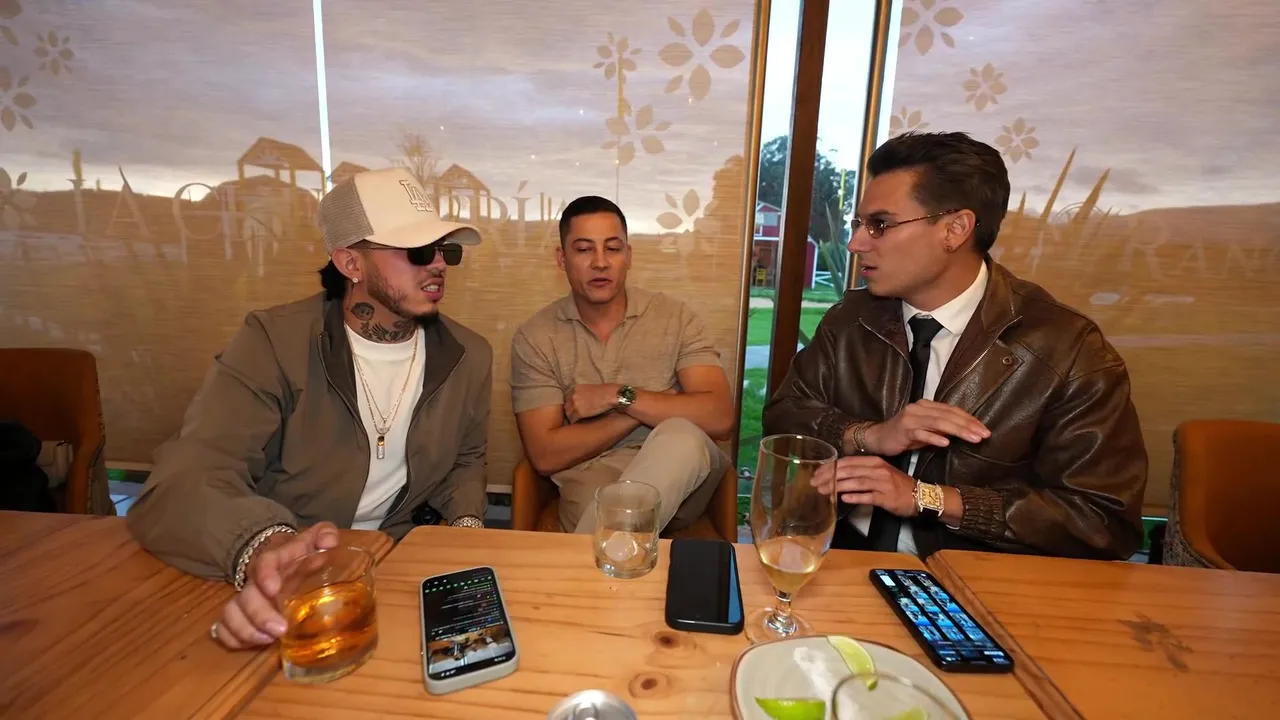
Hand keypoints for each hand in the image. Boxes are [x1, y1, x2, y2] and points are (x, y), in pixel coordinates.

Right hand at [212, 522, 339, 649]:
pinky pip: (223, 628)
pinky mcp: (241, 615)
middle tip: (280, 629)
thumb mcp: (315, 540)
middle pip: (246, 597)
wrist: (282, 558)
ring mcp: (246, 599)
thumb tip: (329, 542)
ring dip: (245, 630)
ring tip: (269, 640)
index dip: (265, 575)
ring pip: (230, 613)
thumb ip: (325, 534)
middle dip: (258, 615)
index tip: (273, 589)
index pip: (264, 562)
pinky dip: (232, 638)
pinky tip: (252, 645)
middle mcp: (256, 580)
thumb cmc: (302, 552)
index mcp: (275, 560)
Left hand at [564, 383, 620, 422]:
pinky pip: (573, 420)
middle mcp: (573, 395)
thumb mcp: (594, 389)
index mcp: (577, 388)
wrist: (613, 395)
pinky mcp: (578, 412)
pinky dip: (577, 422)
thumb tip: (587, 399)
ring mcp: (575, 404)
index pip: (570, 399)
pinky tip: (583, 422)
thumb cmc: (608, 391)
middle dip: (572, 411)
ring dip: (574, 417)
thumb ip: (587, 394)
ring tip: (581, 420)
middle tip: (579, 415)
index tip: (579, 408)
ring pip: (569, 414)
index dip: (574, 405)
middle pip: (567, 406)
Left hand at [812, 456, 918, 516]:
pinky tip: (843, 498)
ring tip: (823, 491)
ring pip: (855, 482)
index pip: (847, 462)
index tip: (817, 473)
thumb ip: (861, 471)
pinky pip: (867, 496)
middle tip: (814, 483)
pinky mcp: (886, 497)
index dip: (831, 467)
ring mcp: (882, 483)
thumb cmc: (897, 485)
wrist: (920, 495)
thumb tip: (839, 475)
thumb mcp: (880, 472)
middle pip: (848, 471)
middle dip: (829, 476)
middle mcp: (877, 469)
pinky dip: (855, 497)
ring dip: (837, 486)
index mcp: (874, 462)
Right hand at [863, 399, 989, 455]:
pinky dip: (934, 437)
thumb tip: (966, 431)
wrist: (878, 438)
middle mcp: (920, 408)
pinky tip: (946, 443)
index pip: (953, 410)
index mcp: (927, 406)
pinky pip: (921, 433)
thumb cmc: (904, 436)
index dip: (970, 419)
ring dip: (958, 430)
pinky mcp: (903, 430)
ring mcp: (911, 418)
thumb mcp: (926, 430)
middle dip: (969, 425)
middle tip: (984, 435)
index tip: (985, 430)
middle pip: (949, 415)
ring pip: (939, 422)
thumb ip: (942, 428)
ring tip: (973, 438)